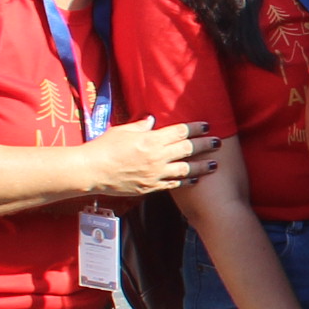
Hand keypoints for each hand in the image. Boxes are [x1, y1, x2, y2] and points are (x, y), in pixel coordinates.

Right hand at [86, 119, 217, 197]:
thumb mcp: (122, 131)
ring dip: (201, 167)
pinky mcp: (150, 187)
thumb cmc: (103, 148)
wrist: (90, 171)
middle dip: (205, 145)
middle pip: (187, 149)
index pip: (179, 132)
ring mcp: (154, 174)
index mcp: (150, 140)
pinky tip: (194, 179)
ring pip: (185, 170)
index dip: (195, 128)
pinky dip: (185, 181)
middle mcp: (156, 157)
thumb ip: (140, 127)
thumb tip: (151, 121)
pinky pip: (172, 184)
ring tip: (214, 164)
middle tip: (218, 142)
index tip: (206, 126)